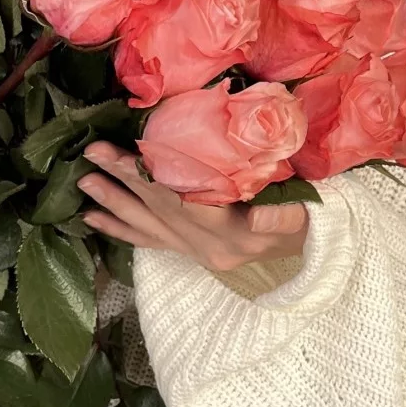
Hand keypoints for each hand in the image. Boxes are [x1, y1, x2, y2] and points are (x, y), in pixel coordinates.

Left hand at [77, 141, 308, 273]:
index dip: (145, 175)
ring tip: (83, 185)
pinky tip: (95, 221)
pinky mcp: (198, 255)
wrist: (322, 244)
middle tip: (88, 156)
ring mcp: (203, 254)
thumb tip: (261, 216)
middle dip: (121, 182)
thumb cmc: (315, 213)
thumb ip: (284, 216)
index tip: (114, 151)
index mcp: (236, 232)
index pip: (180, 200)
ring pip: (150, 227)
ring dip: (114, 205)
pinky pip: (154, 243)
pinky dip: (124, 230)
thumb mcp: (307, 209)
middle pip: (159, 210)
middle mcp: (213, 248)